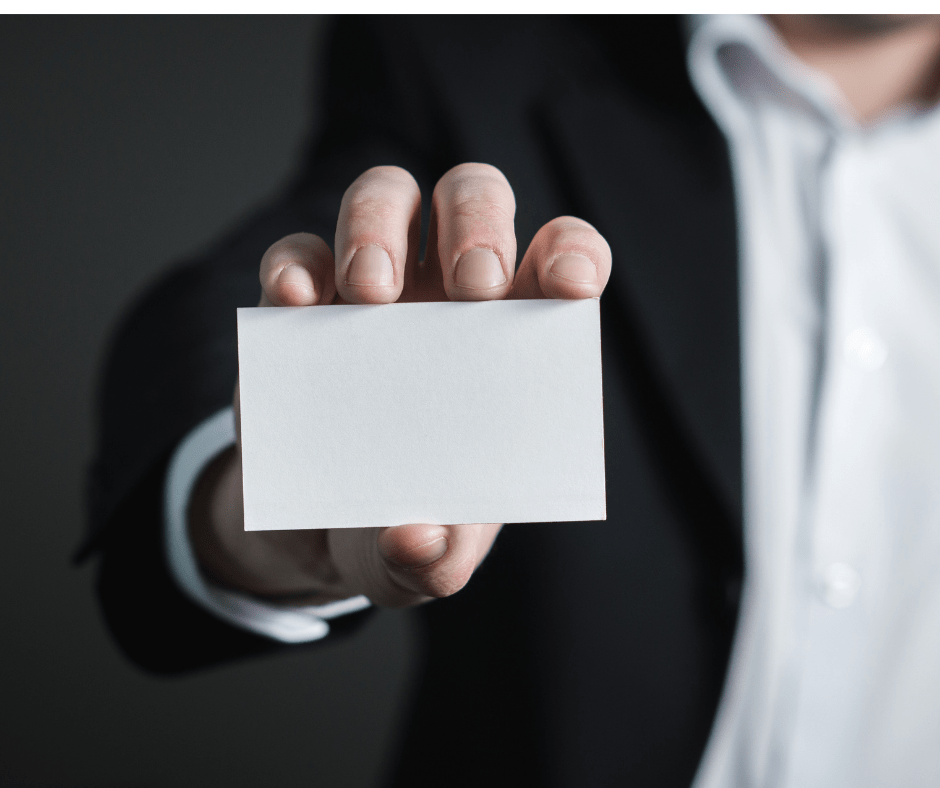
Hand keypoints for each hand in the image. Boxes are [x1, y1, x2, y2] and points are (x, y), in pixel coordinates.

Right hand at [189, 163, 610, 607]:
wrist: (324, 531)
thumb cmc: (404, 525)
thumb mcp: (426, 558)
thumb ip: (436, 559)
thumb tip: (420, 539)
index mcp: (511, 339)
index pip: (561, 259)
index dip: (573, 254)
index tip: (570, 287)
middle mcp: (448, 296)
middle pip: (474, 198)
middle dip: (479, 225)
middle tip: (471, 289)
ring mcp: (372, 290)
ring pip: (386, 196)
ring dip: (380, 226)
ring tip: (372, 295)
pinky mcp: (301, 305)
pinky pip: (298, 253)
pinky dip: (296, 264)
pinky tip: (298, 301)